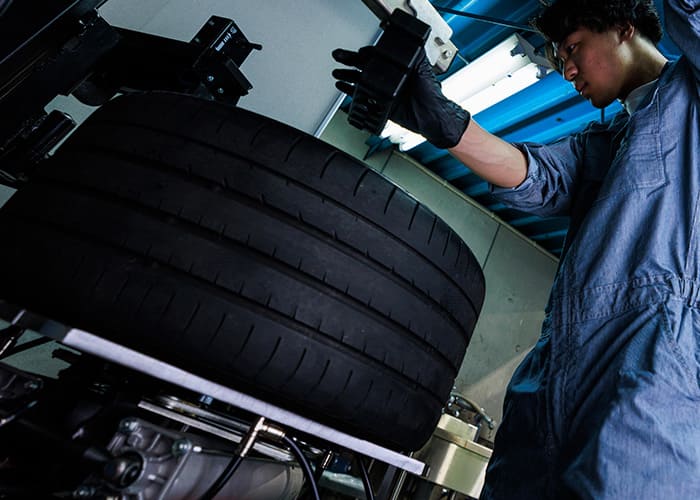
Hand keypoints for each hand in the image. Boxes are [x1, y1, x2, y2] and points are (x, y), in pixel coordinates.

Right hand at [332, 46, 469, 148]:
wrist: (431, 119)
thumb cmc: (431, 96)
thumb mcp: (424, 69)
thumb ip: (415, 55)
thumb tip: (408, 42)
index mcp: (399, 68)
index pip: (378, 57)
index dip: (365, 54)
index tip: (355, 52)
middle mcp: (391, 79)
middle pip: (366, 68)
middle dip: (351, 62)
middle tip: (339, 57)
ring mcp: (385, 92)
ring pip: (362, 82)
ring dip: (348, 76)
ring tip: (337, 73)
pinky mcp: (382, 105)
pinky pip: (364, 98)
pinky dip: (353, 93)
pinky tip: (344, 88)